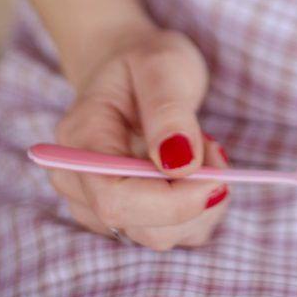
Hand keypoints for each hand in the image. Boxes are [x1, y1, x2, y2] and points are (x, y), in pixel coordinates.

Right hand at [50, 26, 230, 249]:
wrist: (130, 66)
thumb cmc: (144, 60)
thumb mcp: (162, 64)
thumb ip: (168, 111)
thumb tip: (180, 164)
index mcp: (80, 141)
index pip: (115, 199)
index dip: (171, 202)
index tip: (217, 176)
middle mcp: (78, 183)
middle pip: (141, 227)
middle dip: (193, 195)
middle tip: (212, 145)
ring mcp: (98, 205)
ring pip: (162, 236)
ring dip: (200, 198)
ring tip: (201, 145)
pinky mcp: (127, 216)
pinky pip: (173, 232)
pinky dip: (198, 205)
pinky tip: (196, 166)